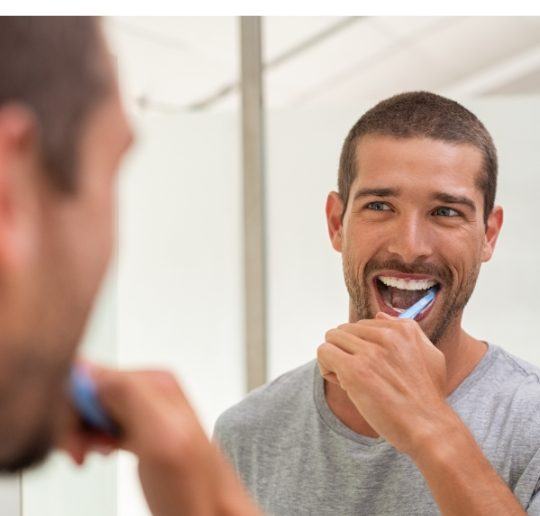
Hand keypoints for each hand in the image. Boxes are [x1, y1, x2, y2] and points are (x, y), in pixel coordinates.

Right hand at [60, 364, 259, 515]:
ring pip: (92, 408)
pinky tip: (101, 453)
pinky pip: (102, 422)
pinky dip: (91, 439)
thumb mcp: (161, 437)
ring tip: (90, 455)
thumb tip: (89, 369)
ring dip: (81, 433)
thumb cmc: (194, 487)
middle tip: (81, 453)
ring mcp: (145, 410)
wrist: (210, 513)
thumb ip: (129, 396)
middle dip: (75, 422)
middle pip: (89, 391)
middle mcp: (151, 390)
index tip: (75, 439)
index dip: (73, 408)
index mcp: (156, 381)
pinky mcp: (139, 428)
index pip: (92, 375)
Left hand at [317, 313, 450, 457]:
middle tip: (359, 376)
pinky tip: (341, 383)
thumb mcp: (429, 355)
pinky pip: (324, 352)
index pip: (362, 325)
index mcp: (403, 329)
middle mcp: (387, 335)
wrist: (429, 428)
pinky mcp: (355, 370)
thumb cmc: (427, 397)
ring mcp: (370, 352)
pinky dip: (326, 367)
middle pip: (344, 330)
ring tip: (349, 380)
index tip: (372, 367)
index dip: (361, 347)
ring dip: (335, 359)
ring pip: (332, 338)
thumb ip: (407, 332)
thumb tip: (379, 315)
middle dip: (346, 352)